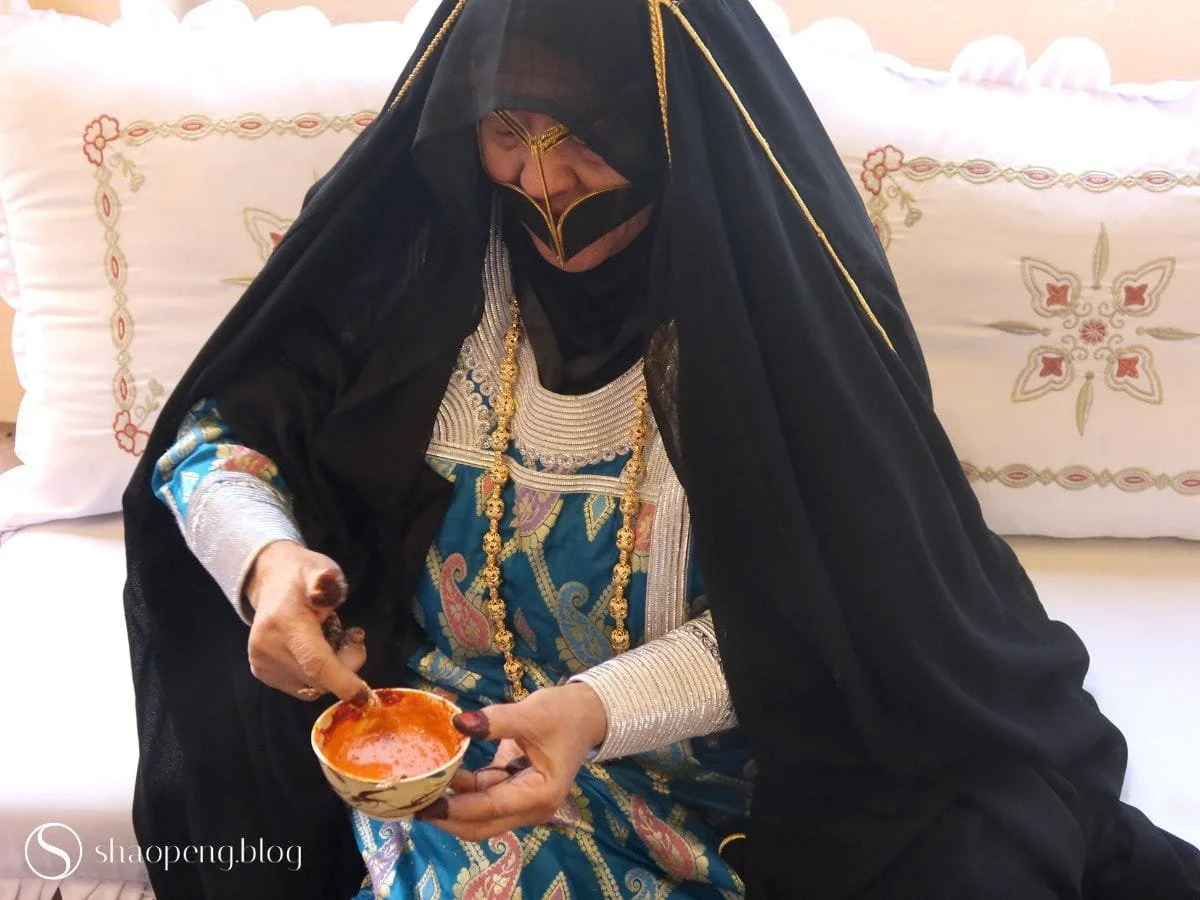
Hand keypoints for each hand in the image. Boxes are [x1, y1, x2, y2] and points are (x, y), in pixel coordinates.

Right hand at [243, 540, 369, 702]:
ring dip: (332, 671)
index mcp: (284, 622)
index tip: (363, 695)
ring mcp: (262, 664)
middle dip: (346, 665)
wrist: (269, 582)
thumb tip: (326, 582)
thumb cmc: (301, 576)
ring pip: (313, 687)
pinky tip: (317, 650)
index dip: (341, 680)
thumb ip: (325, 580)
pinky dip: (318, 675)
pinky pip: (303, 687)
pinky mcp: (263, 674)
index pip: (315, 661)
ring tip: (331, 638)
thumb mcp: (318, 569)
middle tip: (352, 636)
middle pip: (319, 677)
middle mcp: (267, 648)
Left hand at [416, 683, 607, 840]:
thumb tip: (459, 723)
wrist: (586, 712)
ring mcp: (520, 800)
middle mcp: (530, 807)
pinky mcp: (512, 789)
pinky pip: (481, 796)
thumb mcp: (532, 713)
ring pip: (478, 814)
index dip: (455, 808)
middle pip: (480, 824)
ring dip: (451, 804)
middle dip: (447, 817)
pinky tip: (440, 774)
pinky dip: (461, 789)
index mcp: (540, 795)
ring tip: (419, 790)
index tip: (424, 803)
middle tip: (413, 802)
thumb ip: (495, 721)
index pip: (489, 808)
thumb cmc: (564, 714)